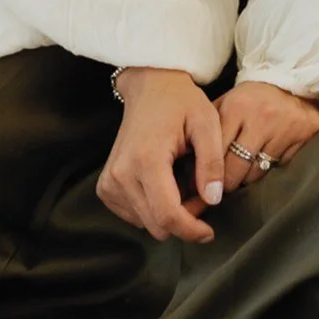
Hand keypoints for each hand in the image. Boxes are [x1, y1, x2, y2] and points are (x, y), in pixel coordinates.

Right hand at [97, 67, 225, 244]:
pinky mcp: (106, 186)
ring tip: (182, 184)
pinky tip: (163, 186)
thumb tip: (213, 200)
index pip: (168, 216)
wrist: (149, 87)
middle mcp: (121, 174)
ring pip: (145, 224)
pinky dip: (152, 209)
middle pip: (157, 226)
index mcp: (146, 159)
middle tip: (200, 194)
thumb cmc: (181, 102)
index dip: (192, 231)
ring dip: (168, 214)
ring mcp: (110, 181)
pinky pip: (133, 216)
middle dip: (183, 220)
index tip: (210, 232)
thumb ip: (212, 163)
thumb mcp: (207, 123)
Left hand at [212, 80, 318, 191]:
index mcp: (236, 108)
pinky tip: (259, 165)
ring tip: (238, 176)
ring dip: (244, 179)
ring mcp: (280, 130)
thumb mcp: (228, 102)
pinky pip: (275, 169)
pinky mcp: (298, 140)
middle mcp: (258, 119)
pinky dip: (265, 171)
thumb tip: (190, 158)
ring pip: (255, 173)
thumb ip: (211, 126)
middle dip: (225, 182)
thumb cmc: (253, 98)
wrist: (292, 83)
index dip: (207, 169)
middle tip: (220, 188)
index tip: (201, 182)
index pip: (215, 150)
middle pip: (235, 168)